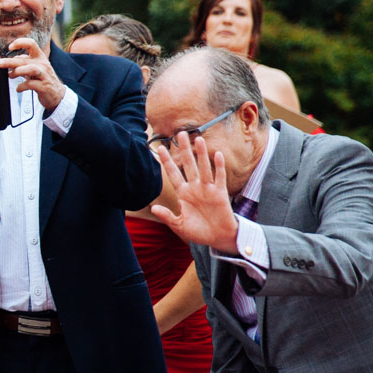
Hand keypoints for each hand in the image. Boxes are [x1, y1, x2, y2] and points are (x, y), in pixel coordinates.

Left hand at [0, 37, 66, 110]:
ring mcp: (44, 75)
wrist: (57, 94)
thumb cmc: (43, 79)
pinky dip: (22, 86)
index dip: (20, 42)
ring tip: (10, 75)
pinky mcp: (44, 86)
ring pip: (31, 69)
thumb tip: (10, 59)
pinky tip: (18, 89)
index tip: (10, 47)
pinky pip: (31, 84)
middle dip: (9, 61)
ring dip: (18, 71)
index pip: (31, 44)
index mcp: (39, 57)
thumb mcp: (34, 68)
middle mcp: (42, 64)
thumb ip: (23, 63)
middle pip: (25, 59)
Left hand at [148, 133, 240, 253]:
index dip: (167, 161)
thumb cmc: (199, 232)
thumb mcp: (180, 225)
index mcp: (183, 194)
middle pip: (188, 165)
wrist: (219, 238)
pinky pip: (219, 177)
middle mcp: (195, 188)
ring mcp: (208, 189)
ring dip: (201, 154)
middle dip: (184, 150)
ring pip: (203, 168)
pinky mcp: (220, 193)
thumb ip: (167, 216)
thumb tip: (152, 208)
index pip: (173, 173)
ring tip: (198, 139)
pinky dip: (218, 167)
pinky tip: (217, 155)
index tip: (160, 148)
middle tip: (180, 133)